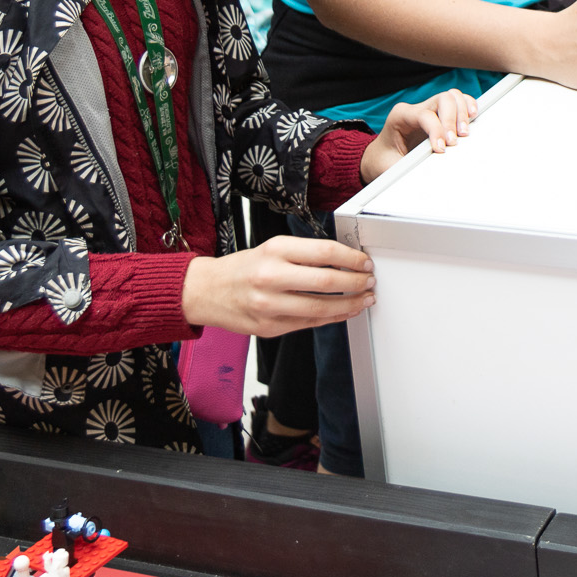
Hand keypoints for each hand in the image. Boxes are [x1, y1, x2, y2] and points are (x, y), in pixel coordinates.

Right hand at [182, 235, 374, 336]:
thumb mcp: (272, 248)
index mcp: (275, 250)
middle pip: (327, 282)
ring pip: (322, 308)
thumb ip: (306, 253)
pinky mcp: (270, 328)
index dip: (352, 258)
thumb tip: (344, 260)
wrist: (206, 291)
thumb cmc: (243, 268)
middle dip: (356, 283)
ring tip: (364, 299)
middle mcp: (271, 277)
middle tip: (369, 282)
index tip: (364, 263)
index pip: (325, 252)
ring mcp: (269, 305)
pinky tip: (344, 312)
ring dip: (350, 304)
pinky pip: (310, 324)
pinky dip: (332, 318)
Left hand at [362, 89, 478, 183]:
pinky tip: (473, 118)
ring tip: (465, 132)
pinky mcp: (440, 114)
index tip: (442, 148)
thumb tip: (425, 179)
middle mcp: (416, 108)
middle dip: (452, 119)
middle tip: (455, 141)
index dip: (436, 130)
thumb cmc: (384, 159)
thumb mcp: (390, 166)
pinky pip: (458, 102)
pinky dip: (468, 107)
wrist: (381, 155)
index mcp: (400, 115)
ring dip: (463, 112)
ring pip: (452, 96)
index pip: (424, 115)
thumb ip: (405, 170)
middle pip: (442, 99)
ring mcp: (429, 108)